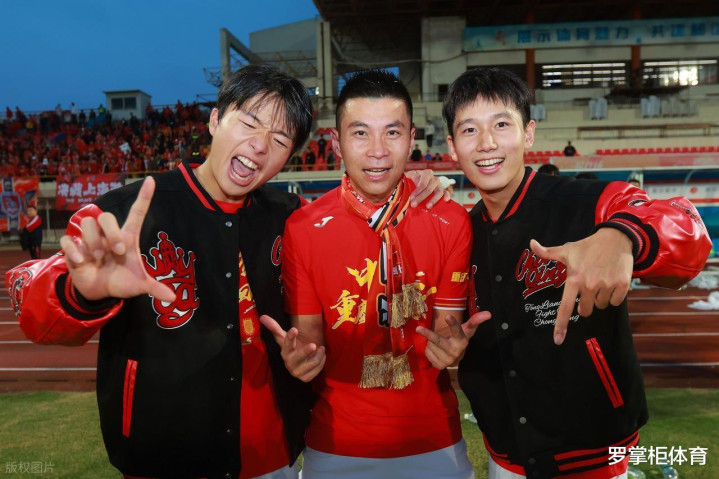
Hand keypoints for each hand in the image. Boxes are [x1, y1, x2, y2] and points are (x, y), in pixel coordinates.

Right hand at [59, 177, 175, 301]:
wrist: (99, 292)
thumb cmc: (121, 281)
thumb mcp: (138, 286)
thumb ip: (154, 289)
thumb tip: (173, 298)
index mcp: (127, 237)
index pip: (137, 212)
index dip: (144, 196)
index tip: (152, 180)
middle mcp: (108, 235)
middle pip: (106, 216)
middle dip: (111, 233)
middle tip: (117, 251)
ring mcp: (89, 240)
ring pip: (87, 223)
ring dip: (93, 242)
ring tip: (98, 259)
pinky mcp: (73, 249)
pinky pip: (69, 240)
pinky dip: (74, 251)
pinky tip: (82, 263)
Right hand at [260, 314, 325, 381]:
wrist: (301, 361)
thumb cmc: (294, 347)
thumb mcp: (285, 337)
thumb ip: (275, 327)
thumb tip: (262, 316)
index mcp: (285, 351)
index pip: (286, 344)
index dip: (290, 337)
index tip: (294, 329)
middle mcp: (289, 363)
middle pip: (298, 358)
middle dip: (305, 352)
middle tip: (313, 344)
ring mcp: (297, 372)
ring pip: (312, 363)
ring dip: (319, 354)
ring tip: (321, 348)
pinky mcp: (305, 378)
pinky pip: (317, 370)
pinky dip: (322, 361)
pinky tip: (321, 356)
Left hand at [406, 169, 450, 208]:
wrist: (416, 183)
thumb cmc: (411, 180)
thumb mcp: (407, 177)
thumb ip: (404, 180)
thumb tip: (398, 184)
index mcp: (425, 173)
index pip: (422, 182)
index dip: (417, 191)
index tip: (411, 198)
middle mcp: (433, 178)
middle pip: (429, 188)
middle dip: (421, 197)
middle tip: (414, 204)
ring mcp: (439, 184)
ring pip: (439, 191)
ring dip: (433, 199)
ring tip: (428, 207)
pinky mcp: (442, 190)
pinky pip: (447, 192)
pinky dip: (448, 195)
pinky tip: (446, 200)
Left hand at [416, 311, 490, 368]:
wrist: (456, 357)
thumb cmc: (459, 338)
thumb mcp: (466, 329)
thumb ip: (475, 321)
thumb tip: (489, 313)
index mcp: (462, 340)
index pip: (457, 330)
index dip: (452, 323)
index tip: (448, 315)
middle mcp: (455, 351)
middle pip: (438, 340)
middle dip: (428, 334)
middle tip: (418, 328)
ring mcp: (447, 360)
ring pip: (430, 345)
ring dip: (430, 341)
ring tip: (438, 342)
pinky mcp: (439, 366)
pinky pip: (427, 353)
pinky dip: (428, 349)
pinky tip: (436, 350)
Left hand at [530, 228, 632, 345]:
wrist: (615, 238)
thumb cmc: (587, 247)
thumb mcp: (566, 250)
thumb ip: (547, 252)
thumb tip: (531, 243)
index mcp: (574, 280)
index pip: (565, 307)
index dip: (561, 325)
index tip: (558, 340)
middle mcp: (589, 285)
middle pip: (585, 311)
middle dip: (586, 303)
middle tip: (588, 287)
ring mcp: (606, 286)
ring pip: (601, 306)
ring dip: (600, 297)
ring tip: (600, 279)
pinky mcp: (622, 285)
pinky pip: (615, 302)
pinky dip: (614, 295)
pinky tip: (611, 280)